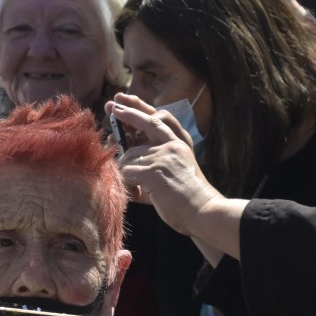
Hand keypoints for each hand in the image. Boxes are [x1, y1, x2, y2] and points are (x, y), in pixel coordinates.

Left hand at [112, 93, 223, 237]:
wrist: (203, 212)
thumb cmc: (186, 198)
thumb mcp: (172, 172)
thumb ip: (151, 162)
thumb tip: (121, 160)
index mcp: (180, 143)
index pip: (160, 118)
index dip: (141, 109)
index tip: (125, 103)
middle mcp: (173, 144)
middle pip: (146, 122)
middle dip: (127, 112)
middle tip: (112, 104)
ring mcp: (163, 156)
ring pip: (129, 156)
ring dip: (125, 171)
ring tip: (136, 189)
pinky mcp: (154, 171)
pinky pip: (127, 172)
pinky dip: (126, 183)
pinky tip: (134, 193)